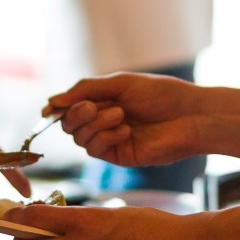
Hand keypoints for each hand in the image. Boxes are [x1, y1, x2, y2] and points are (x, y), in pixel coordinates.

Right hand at [45, 73, 208, 166]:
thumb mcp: (119, 83)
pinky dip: (106, 137)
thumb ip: (85, 89)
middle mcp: (103, 122)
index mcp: (103, 101)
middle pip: (69, 125)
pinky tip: (126, 130)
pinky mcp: (119, 156)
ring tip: (121, 114)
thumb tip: (52, 101)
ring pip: (80, 138)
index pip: (69, 107)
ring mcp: (111, 140)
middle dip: (76, 114)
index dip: (58, 107)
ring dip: (96, 124)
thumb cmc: (160, 94)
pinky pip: (96, 150)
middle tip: (92, 106)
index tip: (51, 107)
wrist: (188, 115)